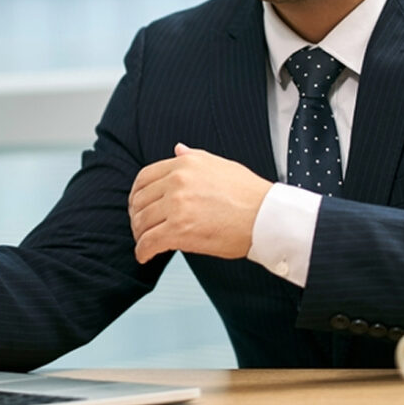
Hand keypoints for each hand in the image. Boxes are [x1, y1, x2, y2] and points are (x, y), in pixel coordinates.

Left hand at [128, 143, 271, 263]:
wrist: (267, 216)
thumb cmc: (248, 193)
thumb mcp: (219, 164)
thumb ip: (192, 157)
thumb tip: (177, 149)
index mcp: (183, 164)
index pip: (144, 177)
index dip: (137, 194)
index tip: (137, 204)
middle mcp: (176, 182)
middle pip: (141, 200)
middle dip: (136, 215)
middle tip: (139, 226)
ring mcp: (177, 206)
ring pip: (143, 221)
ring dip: (139, 234)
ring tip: (143, 241)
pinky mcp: (180, 230)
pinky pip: (150, 242)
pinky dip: (143, 250)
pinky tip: (144, 255)